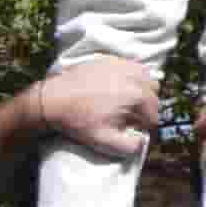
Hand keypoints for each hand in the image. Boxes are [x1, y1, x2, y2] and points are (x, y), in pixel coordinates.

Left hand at [19, 58, 161, 146]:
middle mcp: (134, 76)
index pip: (154, 113)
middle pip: (154, 93)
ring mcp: (122, 65)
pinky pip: (130, 66)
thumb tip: (143, 142)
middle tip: (131, 116)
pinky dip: (129, 76)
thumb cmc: (77, 120)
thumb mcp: (103, 141)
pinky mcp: (109, 59)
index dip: (146, 125)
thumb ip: (129, 147)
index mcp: (137, 96)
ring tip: (126, 100)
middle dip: (146, 106)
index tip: (135, 130)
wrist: (51, 100)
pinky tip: (116, 87)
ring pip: (145, 76)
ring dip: (142, 89)